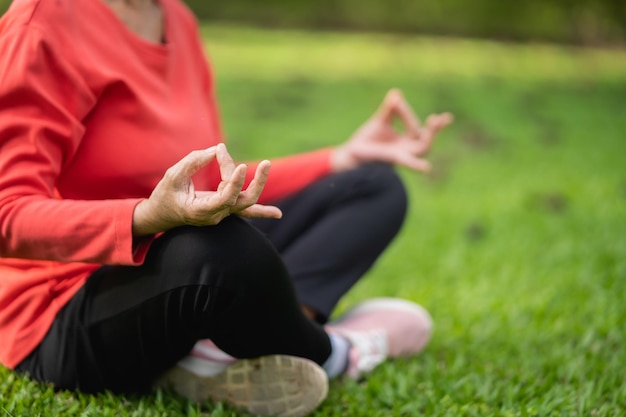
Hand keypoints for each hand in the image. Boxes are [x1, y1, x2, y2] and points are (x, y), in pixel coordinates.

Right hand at [133, 143, 281, 235]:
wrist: (162, 215)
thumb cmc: (165, 196)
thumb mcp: (173, 176)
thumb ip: (193, 162)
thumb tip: (215, 150)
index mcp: (202, 211)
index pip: (226, 198)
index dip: (235, 183)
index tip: (241, 165)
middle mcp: (216, 215)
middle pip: (244, 201)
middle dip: (257, 182)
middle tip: (265, 162)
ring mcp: (222, 213)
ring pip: (246, 200)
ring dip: (258, 183)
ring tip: (266, 164)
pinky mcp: (225, 208)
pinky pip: (246, 210)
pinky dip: (262, 212)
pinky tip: (278, 214)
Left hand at [331, 89, 452, 172]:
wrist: (351, 153)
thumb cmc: (367, 139)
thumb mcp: (380, 121)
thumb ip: (390, 109)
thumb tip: (396, 93)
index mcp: (407, 140)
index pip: (415, 124)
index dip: (405, 111)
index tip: (395, 100)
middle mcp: (407, 149)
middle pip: (427, 140)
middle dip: (435, 129)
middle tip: (442, 118)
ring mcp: (401, 154)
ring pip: (422, 149)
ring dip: (430, 136)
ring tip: (436, 121)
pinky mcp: (391, 159)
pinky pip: (406, 162)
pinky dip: (415, 164)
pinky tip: (426, 168)